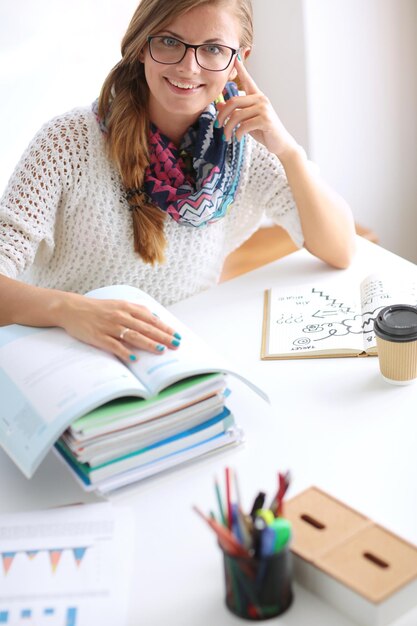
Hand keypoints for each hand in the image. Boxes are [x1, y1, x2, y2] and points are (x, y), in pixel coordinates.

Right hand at [57, 293, 180, 362]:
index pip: (150, 318)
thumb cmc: (98, 308)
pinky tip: (134, 358)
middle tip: (175, 344)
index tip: (177, 335)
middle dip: (162, 337)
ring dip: (148, 343)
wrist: (71, 308)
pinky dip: (124, 352)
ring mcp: (109, 326)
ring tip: (160, 350)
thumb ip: (136, 311)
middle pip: (145, 328)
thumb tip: (155, 318)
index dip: (165, 327)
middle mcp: (120, 316)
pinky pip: (114, 345)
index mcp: (126, 307)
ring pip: (133, 336)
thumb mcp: (118, 304)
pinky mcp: (98, 336)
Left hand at [216, 56, 297, 157]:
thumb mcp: (247, 120)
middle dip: (222, 115)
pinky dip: (237, 134)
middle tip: (218, 125)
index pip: (248, 81)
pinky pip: (244, 125)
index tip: (235, 58)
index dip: (241, 69)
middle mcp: (261, 99)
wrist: (280, 144)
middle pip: (233, 101)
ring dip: (228, 128)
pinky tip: (237, 138)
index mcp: (257, 97)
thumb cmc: (264, 131)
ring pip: (237, 115)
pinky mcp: (265, 120)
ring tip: (227, 136)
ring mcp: (264, 109)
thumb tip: (219, 104)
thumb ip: (235, 112)